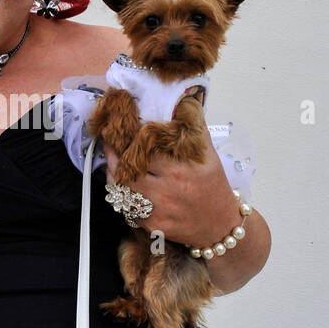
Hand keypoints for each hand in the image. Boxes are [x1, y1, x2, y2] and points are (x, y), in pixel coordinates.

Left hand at [103, 124, 240, 249]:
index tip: (120, 125)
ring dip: (112, 169)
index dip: (130, 135)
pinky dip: (119, 190)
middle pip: (128, 167)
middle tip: (109, 138)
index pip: (145, 147)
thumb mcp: (208, 154)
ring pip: (121, 186)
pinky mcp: (150, 225)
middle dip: (115, 150)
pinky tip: (120, 179)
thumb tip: (183, 102)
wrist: (219, 225)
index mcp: (181, 169)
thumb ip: (194, 127)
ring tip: (111, 156)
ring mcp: (158, 210)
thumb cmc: (213, 186)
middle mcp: (168, 190)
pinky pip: (126, 205)